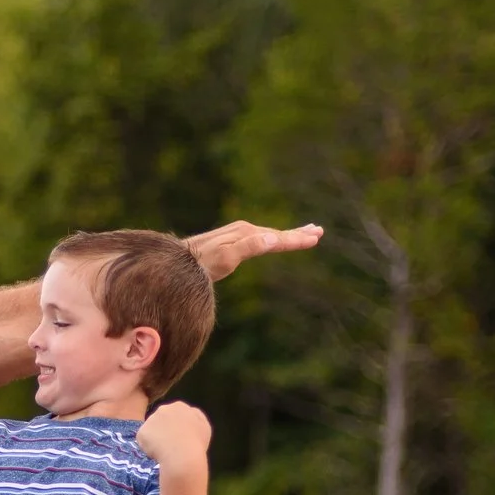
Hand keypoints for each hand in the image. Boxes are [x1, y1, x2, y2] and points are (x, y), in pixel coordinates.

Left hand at [136, 401, 212, 475]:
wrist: (182, 456)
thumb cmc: (196, 443)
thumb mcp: (203, 427)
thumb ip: (196, 418)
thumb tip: (190, 413)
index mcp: (180, 407)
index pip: (175, 414)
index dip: (176, 427)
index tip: (180, 438)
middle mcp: (164, 409)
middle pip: (161, 420)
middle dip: (164, 431)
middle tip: (171, 445)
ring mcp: (151, 419)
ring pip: (151, 431)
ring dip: (155, 439)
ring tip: (165, 452)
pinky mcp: (141, 432)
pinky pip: (144, 441)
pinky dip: (148, 448)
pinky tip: (157, 454)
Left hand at [182, 220, 323, 281]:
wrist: (175, 262)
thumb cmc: (200, 264)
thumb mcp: (226, 257)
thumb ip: (249, 247)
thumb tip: (273, 238)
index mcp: (246, 234)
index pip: (278, 238)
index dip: (297, 239)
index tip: (316, 237)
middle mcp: (244, 230)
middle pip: (277, 233)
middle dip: (298, 233)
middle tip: (319, 231)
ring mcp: (237, 235)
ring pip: (269, 235)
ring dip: (288, 234)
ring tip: (305, 233)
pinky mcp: (231, 242)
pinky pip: (259, 239)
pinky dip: (272, 238)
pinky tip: (272, 240)